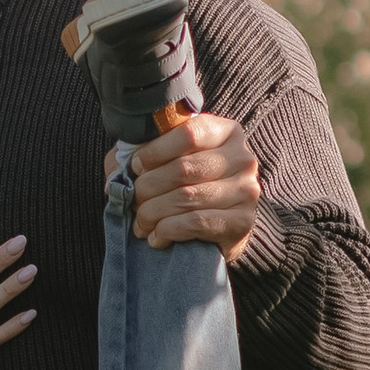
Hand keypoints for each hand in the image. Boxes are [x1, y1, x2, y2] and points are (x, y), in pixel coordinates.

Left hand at [127, 111, 260, 258]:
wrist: (217, 230)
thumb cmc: (185, 187)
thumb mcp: (166, 160)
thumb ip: (144, 152)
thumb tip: (122, 162)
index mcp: (225, 132)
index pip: (188, 133)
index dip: (155, 151)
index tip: (135, 166)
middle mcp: (242, 158)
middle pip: (184, 168)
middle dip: (149, 186)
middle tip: (134, 200)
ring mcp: (246, 190)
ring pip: (187, 197)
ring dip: (153, 212)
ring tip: (140, 222)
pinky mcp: (242, 221)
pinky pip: (196, 222)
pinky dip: (168, 230)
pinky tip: (157, 237)